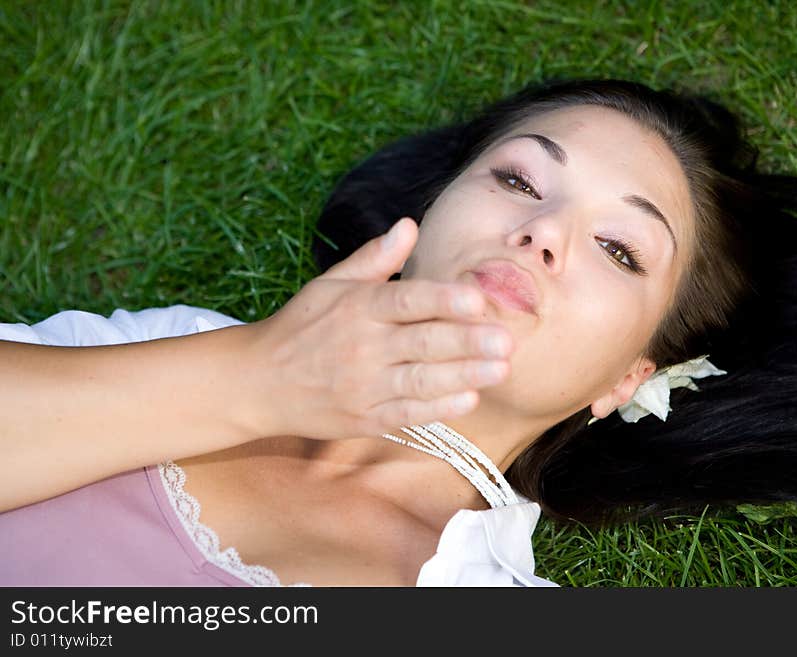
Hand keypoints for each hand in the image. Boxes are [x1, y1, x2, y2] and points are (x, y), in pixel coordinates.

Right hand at [244, 217, 514, 439]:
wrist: (258, 383)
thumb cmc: (300, 327)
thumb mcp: (330, 284)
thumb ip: (375, 259)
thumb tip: (409, 225)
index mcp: (357, 307)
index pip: (406, 300)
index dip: (443, 300)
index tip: (477, 300)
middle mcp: (362, 346)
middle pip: (422, 342)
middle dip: (467, 341)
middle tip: (507, 339)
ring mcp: (363, 386)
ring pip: (421, 380)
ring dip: (463, 375)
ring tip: (501, 369)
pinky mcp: (365, 418)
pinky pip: (408, 413)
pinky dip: (439, 408)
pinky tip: (469, 399)